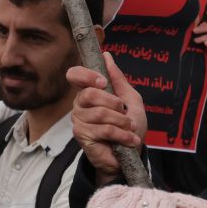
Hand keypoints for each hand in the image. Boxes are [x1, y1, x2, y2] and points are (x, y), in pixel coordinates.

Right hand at [68, 55, 146, 183]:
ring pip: (100, 113)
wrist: (131, 152)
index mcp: (90, 91)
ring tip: (130, 128)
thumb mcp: (130, 99)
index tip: (102, 82)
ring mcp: (79, 121)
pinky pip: (104, 130)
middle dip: (113, 102)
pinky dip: (122, 134)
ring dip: (122, 121)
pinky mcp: (83, 137)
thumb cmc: (130, 125)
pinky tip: (129, 139)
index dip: (86, 75)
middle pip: (89, 94)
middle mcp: (80, 104)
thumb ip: (118, 79)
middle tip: (124, 111)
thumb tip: (106, 56)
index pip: (75, 75)